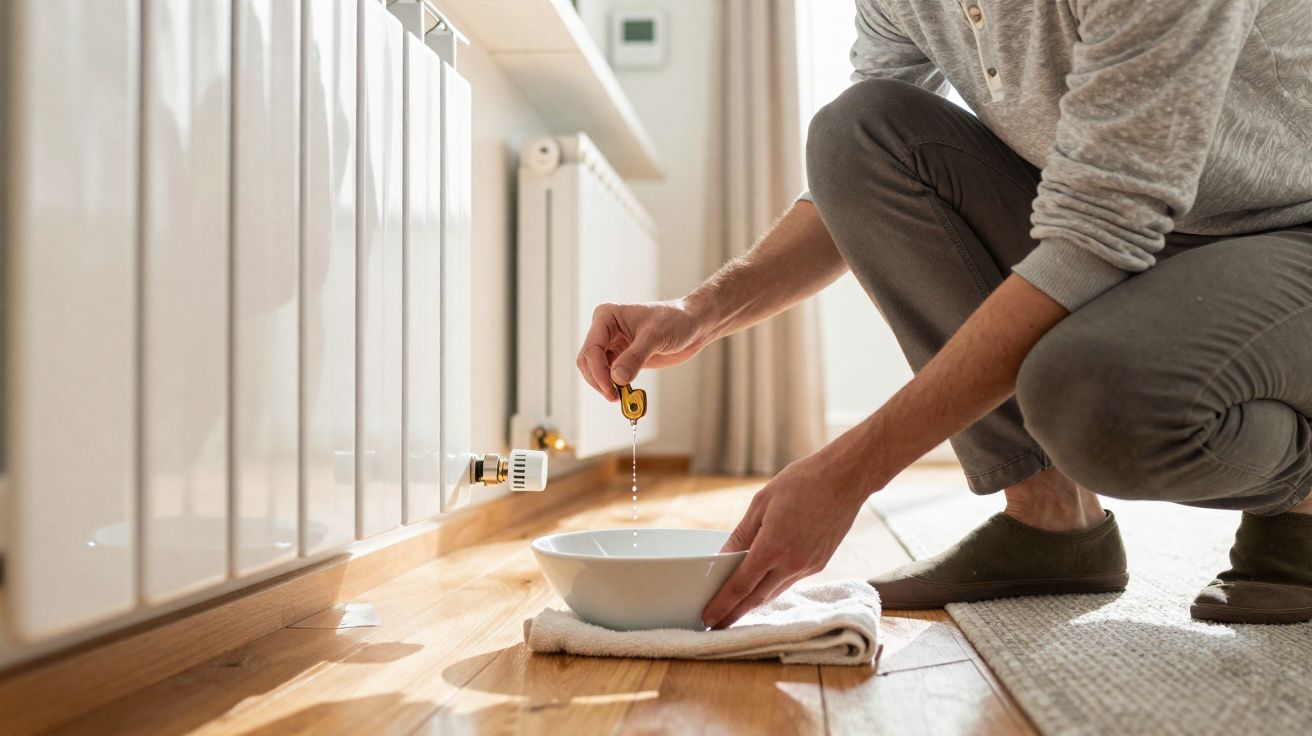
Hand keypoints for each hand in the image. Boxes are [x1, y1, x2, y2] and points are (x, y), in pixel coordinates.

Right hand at [576, 300, 706, 400]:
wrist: (692, 326)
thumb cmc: (675, 321)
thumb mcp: (655, 337)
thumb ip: (635, 357)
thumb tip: (617, 379)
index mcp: (606, 317)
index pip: (592, 348)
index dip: (598, 372)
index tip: (611, 390)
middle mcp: (605, 330)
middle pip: (588, 361)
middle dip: (598, 380)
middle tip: (615, 397)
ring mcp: (612, 344)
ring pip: (595, 370)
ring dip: (604, 385)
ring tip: (621, 397)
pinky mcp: (621, 358)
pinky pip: (609, 376)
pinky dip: (613, 387)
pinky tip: (624, 394)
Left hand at [701, 453, 869, 628]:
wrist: (845, 479)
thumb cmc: (801, 483)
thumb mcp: (761, 503)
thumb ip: (741, 535)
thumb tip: (722, 558)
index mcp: (773, 547)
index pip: (741, 586)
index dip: (722, 605)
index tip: (708, 619)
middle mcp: (792, 563)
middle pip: (757, 598)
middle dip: (734, 614)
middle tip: (716, 624)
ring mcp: (809, 566)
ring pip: (775, 591)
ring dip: (754, 602)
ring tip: (735, 608)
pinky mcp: (820, 563)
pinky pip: (790, 581)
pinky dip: (773, 586)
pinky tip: (762, 585)